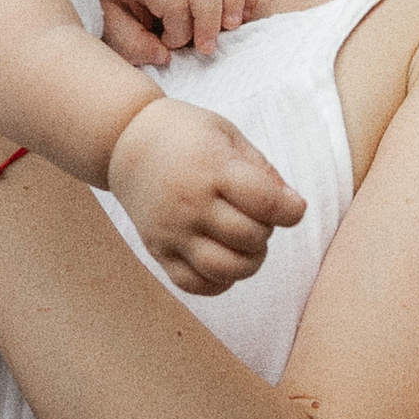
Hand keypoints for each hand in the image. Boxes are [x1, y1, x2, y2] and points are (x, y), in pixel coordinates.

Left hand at [99, 0, 259, 69]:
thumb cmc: (117, 1)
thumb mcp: (109, 25)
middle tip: (208, 48)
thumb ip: (132, 44)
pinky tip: (242, 14)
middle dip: (210, 19)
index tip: (169, 46)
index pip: (172, 1)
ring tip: (231, 28)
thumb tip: (165, 56)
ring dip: (235, 0)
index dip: (178, 32)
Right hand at [106, 95, 305, 297]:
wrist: (125, 140)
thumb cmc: (185, 134)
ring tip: (245, 243)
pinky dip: (218, 282)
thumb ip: (263, 171)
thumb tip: (292, 207)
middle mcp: (191, 203)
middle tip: (257, 216)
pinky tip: (223, 260)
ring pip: (225, 269)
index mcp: (212, 168)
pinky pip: (194, 284)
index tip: (293, 208)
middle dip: (266, 231)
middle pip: (249, 238)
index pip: (266, 203)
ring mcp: (172, 231)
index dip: (291, 211)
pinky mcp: (158, 251)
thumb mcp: (228, 135)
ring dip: (248, 262)